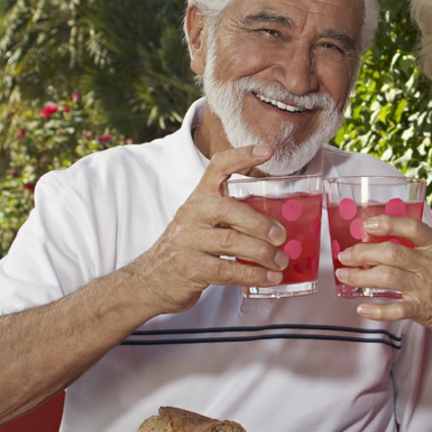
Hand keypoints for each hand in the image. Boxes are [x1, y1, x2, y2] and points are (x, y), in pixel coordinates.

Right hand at [124, 145, 292, 313]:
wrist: (150, 281)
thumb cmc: (187, 249)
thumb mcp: (203, 224)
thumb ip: (232, 218)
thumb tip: (279, 226)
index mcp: (199, 198)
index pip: (218, 167)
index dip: (241, 156)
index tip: (266, 151)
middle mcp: (192, 215)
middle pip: (227, 208)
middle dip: (259, 222)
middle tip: (281, 236)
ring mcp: (188, 241)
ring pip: (230, 241)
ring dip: (262, 253)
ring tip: (281, 261)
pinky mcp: (190, 268)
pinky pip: (227, 270)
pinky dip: (253, 275)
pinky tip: (270, 278)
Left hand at [335, 215, 431, 339]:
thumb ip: (419, 243)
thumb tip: (380, 235)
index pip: (410, 227)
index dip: (386, 223)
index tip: (367, 225)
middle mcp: (431, 264)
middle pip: (391, 253)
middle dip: (362, 252)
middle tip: (345, 255)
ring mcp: (426, 287)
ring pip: (387, 278)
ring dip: (360, 276)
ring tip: (345, 275)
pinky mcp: (422, 309)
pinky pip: (395, 310)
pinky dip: (375, 310)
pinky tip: (361, 308)